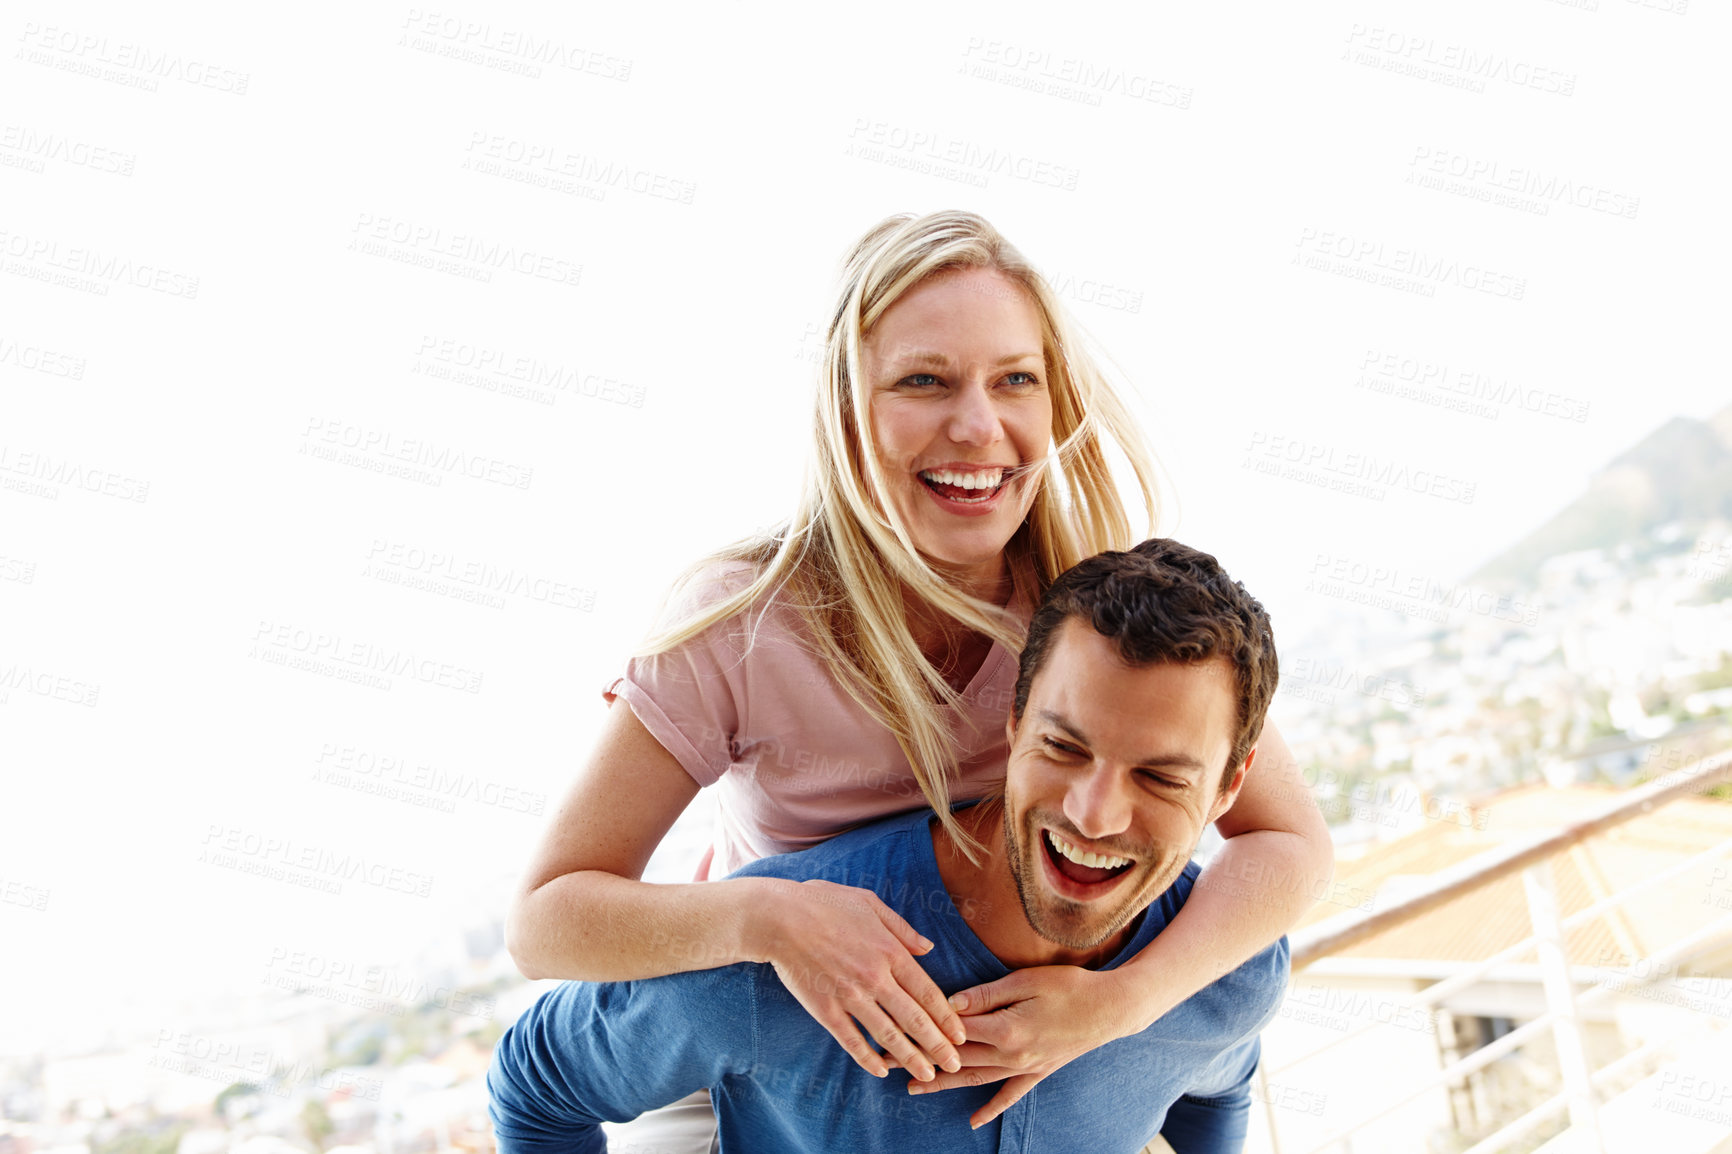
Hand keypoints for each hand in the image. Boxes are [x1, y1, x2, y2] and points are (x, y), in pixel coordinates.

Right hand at [756, 879, 965, 1081]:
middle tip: (955, 1065)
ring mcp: (849, 995)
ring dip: (910, 1058)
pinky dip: (867, 1058)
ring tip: (927, 1075)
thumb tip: (928, 948)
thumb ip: (901, 928)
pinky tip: (881, 1071)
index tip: (960, 1035)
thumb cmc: (824, 903)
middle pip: (914, 1019)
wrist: (779, 917)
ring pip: (887, 1035)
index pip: (927, 993)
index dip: (947, 1018)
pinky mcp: (825, 1008)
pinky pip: (851, 1040)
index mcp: (889, 951)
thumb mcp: (869, 903)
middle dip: (938, 1046)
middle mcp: (874, 977)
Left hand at [899, 966, 1128, 1127]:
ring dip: (942, 1083)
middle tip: (886, 1061)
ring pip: (974, 1078)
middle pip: (955, 1057)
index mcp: (1005, 1028)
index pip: (953, 1029)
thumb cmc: (1070, 986)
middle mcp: (1010, 1054)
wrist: (1112, 1009)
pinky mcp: (1038, 1073)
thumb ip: (986, 994)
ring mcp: (1024, 1068)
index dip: (922, 1027)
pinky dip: (991, 1109)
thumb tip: (950, 1003)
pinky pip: (1009, 1095)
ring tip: (912, 1087)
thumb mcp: (1026, 980)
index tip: (893, 1026)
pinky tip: (973, 1121)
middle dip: (919, 1058)